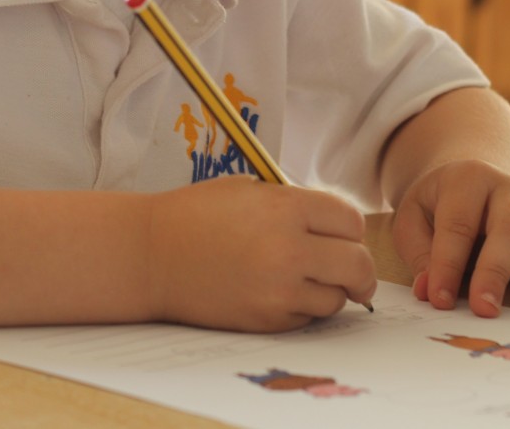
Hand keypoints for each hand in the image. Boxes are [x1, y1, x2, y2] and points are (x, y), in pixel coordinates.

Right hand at [145, 177, 376, 332]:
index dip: (349, 227)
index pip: (351, 220)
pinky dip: (301, 308)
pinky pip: (306, 318)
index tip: (342, 233)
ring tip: (305, 278)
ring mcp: (278, 289)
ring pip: (337, 297)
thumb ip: (295, 204)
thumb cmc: (195, 216)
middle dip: (359, 268)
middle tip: (353, 271)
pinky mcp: (266, 319)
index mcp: (285, 207)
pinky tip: (276, 292)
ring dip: (330, 289)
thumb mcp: (249, 191)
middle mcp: (288, 248)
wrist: (150, 255)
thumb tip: (338, 227)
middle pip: (358, 264)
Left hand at [392, 159, 509, 318]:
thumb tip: (428, 291)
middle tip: (485, 310)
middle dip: (496, 272)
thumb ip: (419, 253)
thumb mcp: (413, 217)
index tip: (439, 300)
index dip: (447, 265)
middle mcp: (509, 192)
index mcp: (469, 180)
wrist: (471, 182)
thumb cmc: (438, 205)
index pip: (458, 224)